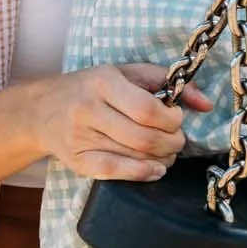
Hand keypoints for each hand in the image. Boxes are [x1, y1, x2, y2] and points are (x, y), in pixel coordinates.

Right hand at [22, 65, 212, 182]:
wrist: (40, 110)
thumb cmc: (91, 88)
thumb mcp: (126, 73)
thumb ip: (167, 82)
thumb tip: (205, 104)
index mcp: (103, 82)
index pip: (148, 110)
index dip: (172, 120)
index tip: (178, 120)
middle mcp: (88, 110)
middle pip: (144, 138)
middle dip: (172, 143)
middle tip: (177, 141)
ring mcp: (80, 138)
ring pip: (134, 156)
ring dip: (162, 159)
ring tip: (167, 152)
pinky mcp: (77, 161)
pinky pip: (114, 172)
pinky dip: (141, 174)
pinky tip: (153, 170)